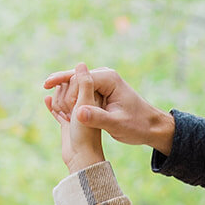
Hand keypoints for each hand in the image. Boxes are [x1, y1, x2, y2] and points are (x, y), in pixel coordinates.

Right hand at [42, 67, 174, 156]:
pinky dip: (67, 97)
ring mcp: (101, 83)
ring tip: (55, 110)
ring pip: (74, 83)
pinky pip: (78, 91)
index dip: (66, 88)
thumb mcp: (117, 124)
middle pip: (73, 77)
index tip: (57, 100)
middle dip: (61, 88)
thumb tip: (78, 112)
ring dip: (63, 93)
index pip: (79, 77)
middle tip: (53, 106)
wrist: (152, 128)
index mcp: (108, 79)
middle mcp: (104, 76)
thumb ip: (97, 118)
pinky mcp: (98, 92)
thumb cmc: (138, 126)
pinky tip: (54, 105)